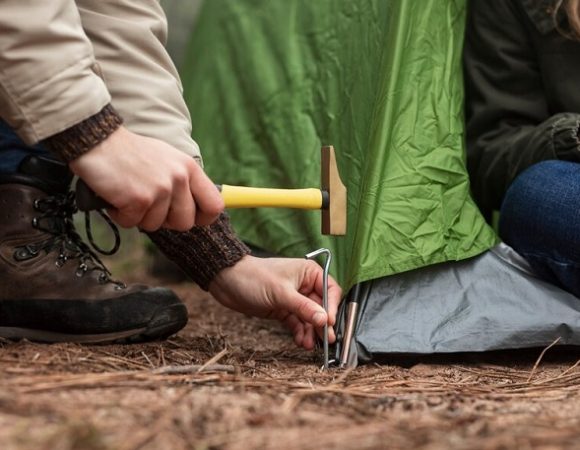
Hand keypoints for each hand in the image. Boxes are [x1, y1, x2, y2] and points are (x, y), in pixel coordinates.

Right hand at [69, 126, 223, 230]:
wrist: (97, 140)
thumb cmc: (130, 153)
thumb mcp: (168, 159)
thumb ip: (184, 181)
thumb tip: (197, 209)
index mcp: (190, 168)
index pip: (215, 205)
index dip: (204, 218)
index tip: (192, 219)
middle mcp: (179, 178)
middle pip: (185, 222)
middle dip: (166, 221)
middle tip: (148, 206)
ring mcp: (161, 189)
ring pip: (156, 225)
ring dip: (138, 216)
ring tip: (128, 194)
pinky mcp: (140, 199)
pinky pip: (132, 223)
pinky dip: (120, 215)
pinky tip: (115, 196)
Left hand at [208, 255, 341, 349]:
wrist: (227, 281)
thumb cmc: (253, 277)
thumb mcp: (281, 293)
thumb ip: (304, 307)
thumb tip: (325, 320)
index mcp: (309, 272)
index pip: (330, 290)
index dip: (332, 307)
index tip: (330, 323)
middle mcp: (304, 285)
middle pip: (322, 307)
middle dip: (322, 324)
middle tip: (326, 341)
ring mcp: (294, 298)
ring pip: (309, 318)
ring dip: (311, 332)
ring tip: (308, 344)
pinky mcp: (284, 309)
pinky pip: (297, 323)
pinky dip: (300, 332)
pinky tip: (300, 341)